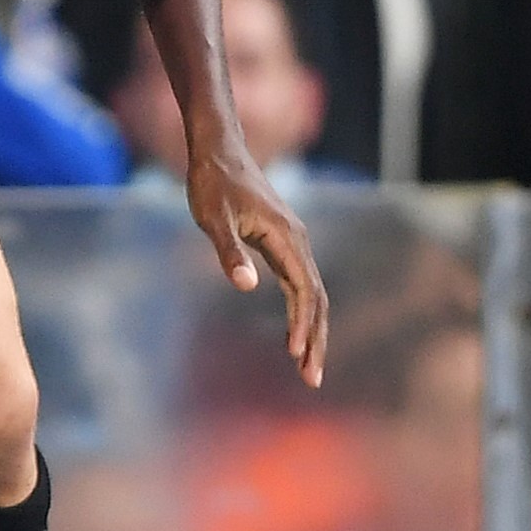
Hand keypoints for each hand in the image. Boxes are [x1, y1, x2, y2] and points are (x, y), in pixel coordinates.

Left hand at [187, 142, 330, 385]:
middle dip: (316, 340)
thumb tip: (246, 286)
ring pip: (313, 294)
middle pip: (317, 298)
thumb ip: (229, 252)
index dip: (303, 325)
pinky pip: (300, 285)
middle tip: (312, 380)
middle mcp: (297, 241)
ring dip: (313, 331)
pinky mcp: (282, 244)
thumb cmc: (212, 183)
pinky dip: (302, 314)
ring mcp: (292, 243)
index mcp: (286, 237)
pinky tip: (293, 338)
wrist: (218, 151)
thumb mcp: (214, 218)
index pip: (304, 290)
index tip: (296, 355)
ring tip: (307, 367)